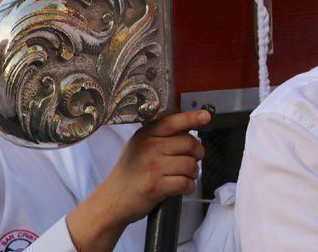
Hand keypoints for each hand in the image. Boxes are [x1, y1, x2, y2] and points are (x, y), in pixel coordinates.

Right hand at [66, 109, 210, 251]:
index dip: (192, 118)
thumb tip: (189, 128)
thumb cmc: (130, 173)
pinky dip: (189, 187)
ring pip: (190, 164)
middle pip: (189, 143)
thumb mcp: (138, 146)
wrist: (112, 200)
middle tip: (194, 159)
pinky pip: (185, 183)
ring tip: (185, 176)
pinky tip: (183, 187)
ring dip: (193, 173)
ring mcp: (152, 167)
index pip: (172, 122)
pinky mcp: (156, 186)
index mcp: (145, 135)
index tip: (205, 116)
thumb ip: (159, 136)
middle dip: (197, 153)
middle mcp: (148, 147)